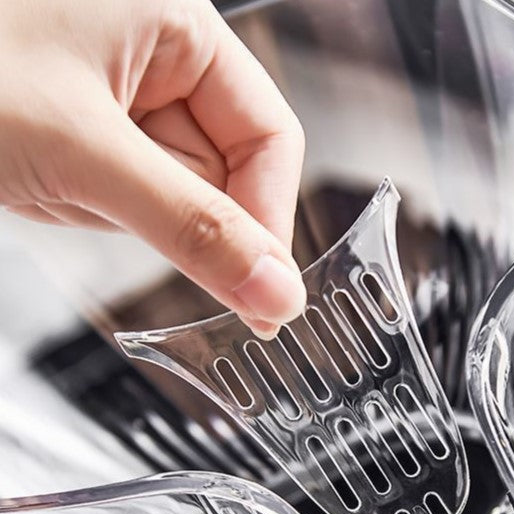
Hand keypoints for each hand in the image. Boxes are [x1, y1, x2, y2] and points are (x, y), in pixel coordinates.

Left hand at [0, 0, 305, 338]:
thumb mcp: (81, 152)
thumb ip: (190, 226)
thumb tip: (275, 288)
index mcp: (178, 29)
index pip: (268, 135)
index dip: (270, 215)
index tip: (267, 287)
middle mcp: (160, 64)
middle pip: (229, 169)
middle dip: (214, 231)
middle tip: (230, 303)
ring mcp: (123, 107)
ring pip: (182, 192)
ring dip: (149, 223)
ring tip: (75, 194)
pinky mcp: (91, 144)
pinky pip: (135, 198)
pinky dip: (112, 217)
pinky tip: (57, 191)